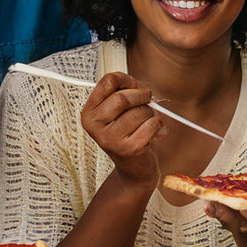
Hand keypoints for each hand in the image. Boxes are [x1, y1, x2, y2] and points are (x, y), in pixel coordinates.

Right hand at [81, 72, 164, 186]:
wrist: (133, 167)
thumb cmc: (127, 134)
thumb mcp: (116, 112)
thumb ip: (119, 92)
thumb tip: (131, 81)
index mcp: (89, 113)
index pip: (106, 82)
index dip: (125, 79)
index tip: (132, 84)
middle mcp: (95, 127)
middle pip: (122, 98)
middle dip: (141, 95)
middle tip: (147, 99)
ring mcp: (111, 139)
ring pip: (140, 111)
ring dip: (150, 112)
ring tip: (146, 121)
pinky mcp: (129, 149)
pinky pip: (151, 124)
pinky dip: (157, 124)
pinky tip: (152, 131)